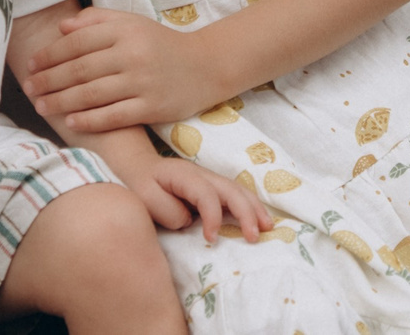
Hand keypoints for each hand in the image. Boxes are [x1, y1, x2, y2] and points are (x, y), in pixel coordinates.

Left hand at [21, 7, 212, 133]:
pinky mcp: (152, 107)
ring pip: (92, 94)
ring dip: (61, 102)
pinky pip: (113, 116)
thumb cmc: (161, 44)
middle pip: (80, 69)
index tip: (31, 64)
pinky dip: (88, 120)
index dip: (50, 54)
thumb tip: (61, 28)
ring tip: (41, 106)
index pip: (78, 42)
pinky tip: (70, 122)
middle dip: (49, 80)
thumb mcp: (133, 23)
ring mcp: (143, 82)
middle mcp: (133, 54)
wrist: (206, 66)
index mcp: (126, 30)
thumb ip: (98, 20)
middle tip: (28, 89)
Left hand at [130, 157, 272, 243]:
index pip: (207, 196)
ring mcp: (211, 179)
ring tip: (268, 227)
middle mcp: (204, 175)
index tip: (211, 241)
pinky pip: (237, 195)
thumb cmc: (142, 185)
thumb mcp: (145, 199)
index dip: (213, 218)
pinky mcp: (214, 187)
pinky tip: (259, 219)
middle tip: (255, 237)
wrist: (140, 168)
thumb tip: (189, 221)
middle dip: (246, 212)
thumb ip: (167, 211)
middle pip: (232, 190)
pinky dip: (251, 206)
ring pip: (239, 190)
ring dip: (255, 208)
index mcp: (186, 176)